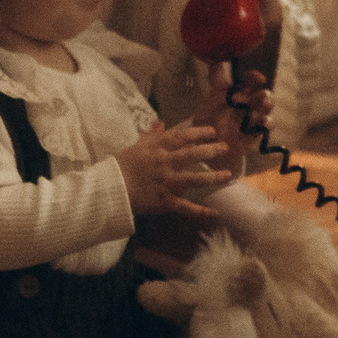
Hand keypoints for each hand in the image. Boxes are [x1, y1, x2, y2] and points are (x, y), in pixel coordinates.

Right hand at [118, 120, 232, 220]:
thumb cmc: (122, 166)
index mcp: (157, 148)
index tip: (212, 132)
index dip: (199, 133)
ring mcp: (167, 183)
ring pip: (195, 179)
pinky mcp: (166, 201)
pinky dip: (201, 212)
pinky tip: (216, 213)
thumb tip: (162, 124)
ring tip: (228, 175)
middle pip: (193, 155)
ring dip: (213, 177)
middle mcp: (165, 163)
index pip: (182, 137)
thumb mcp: (137, 147)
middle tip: (225, 148)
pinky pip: (187, 207)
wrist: (110, 189)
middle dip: (211, 150)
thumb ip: (152, 136)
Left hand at [205, 67, 271, 172]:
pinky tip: (264, 122)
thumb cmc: (209, 118)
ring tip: (264, 105)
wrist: (206, 144)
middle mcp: (248, 104)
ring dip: (268, 106)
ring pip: (266, 109)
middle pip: (262, 95)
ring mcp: (253, 118)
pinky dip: (267, 123)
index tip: (257, 77)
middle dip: (264, 94)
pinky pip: (266, 127)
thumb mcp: (211, 96)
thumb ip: (215, 77)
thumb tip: (215, 57)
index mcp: (239, 93)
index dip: (255, 77)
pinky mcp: (255, 133)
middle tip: (262, 94)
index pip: (251, 81)